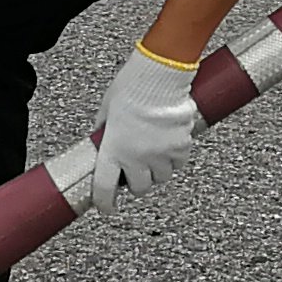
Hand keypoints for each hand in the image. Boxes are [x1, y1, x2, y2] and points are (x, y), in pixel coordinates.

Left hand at [88, 43, 201, 203]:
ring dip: (156, 169)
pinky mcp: (180, 147)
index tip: (107, 207)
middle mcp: (136, 158)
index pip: (104, 189)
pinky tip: (168, 142)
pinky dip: (174, 158)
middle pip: (139, 188)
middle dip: (137, 181)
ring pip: (161, 177)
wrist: (160, 74)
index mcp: (113, 150)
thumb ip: (104, 132)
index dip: (105, 203)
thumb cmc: (132, 86)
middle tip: (135, 168)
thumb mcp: (107, 110)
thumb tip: (101, 139)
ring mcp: (160, 155)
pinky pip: (178, 163)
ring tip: (153, 151)